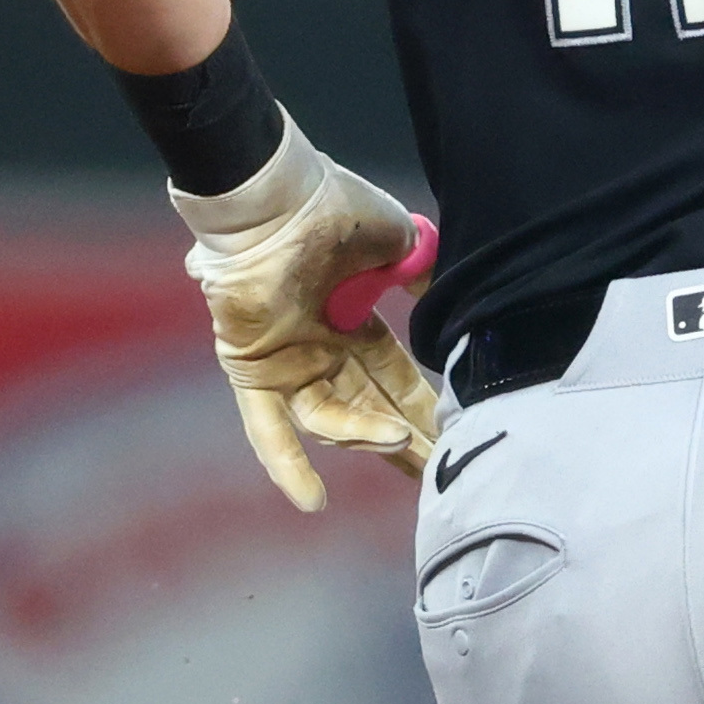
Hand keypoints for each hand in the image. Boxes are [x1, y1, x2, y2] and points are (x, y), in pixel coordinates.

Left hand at [170, 120, 444, 509]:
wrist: (278, 201)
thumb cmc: (334, 211)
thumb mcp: (395, 242)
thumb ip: (418, 273)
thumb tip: (442, 297)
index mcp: (351, 318)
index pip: (392, 375)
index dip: (420, 405)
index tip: (450, 433)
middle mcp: (319, 348)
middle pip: (366, 407)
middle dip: (402, 442)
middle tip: (436, 472)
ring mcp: (284, 363)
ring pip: (329, 418)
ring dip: (366, 435)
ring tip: (401, 442)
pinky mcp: (252, 370)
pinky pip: (267, 426)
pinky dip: (287, 464)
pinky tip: (313, 502)